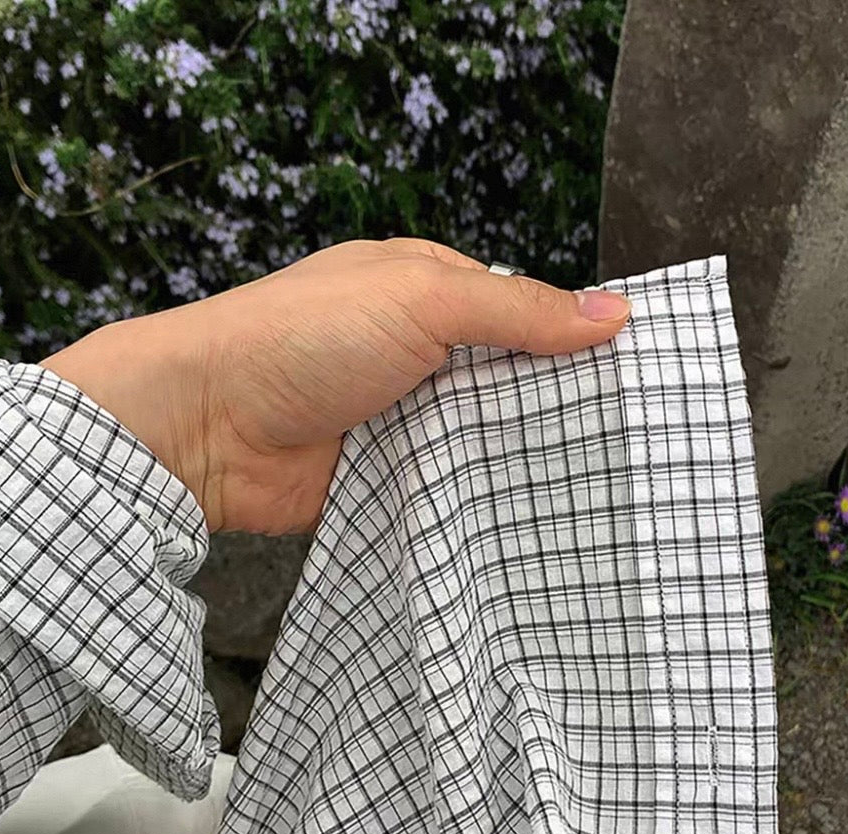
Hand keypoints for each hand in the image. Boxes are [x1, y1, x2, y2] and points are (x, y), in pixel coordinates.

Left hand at [40, 238, 630, 533]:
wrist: (208, 427)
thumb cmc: (303, 338)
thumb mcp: (419, 298)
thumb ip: (515, 310)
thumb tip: (614, 312)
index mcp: (428, 294)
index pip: (523, 315)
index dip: (577, 343)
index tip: (639, 379)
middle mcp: (420, 357)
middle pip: (509, 385)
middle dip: (557, 413)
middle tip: (635, 449)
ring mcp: (404, 423)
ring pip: (484, 444)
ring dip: (523, 464)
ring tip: (605, 494)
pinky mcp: (388, 481)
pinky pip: (449, 493)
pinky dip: (481, 505)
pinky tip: (536, 525)